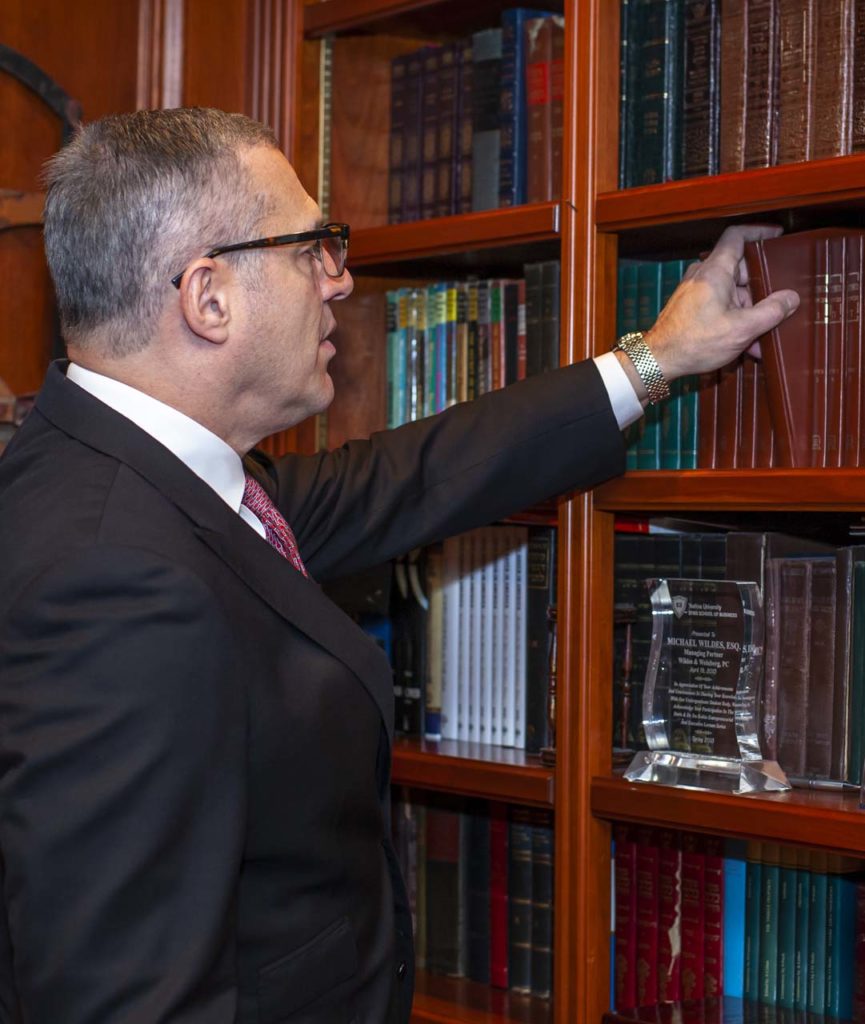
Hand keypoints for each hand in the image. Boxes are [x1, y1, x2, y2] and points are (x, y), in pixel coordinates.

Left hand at [641, 224, 799, 382]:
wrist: (658, 360)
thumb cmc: (694, 343)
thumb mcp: (741, 329)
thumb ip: (771, 311)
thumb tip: (791, 298)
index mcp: (715, 271)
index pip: (737, 236)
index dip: (759, 232)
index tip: (777, 236)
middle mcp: (703, 275)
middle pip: (740, 269)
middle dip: (760, 290)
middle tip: (777, 307)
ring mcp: (696, 290)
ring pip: (731, 292)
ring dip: (748, 312)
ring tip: (760, 337)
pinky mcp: (691, 306)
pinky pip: (719, 304)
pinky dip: (734, 318)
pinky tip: (745, 344)